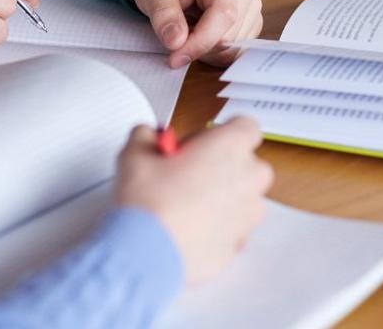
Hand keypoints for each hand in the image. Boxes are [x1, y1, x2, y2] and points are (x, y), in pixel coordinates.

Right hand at [115, 118, 272, 283]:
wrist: (144, 255)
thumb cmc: (147, 202)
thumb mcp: (134, 153)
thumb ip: (146, 136)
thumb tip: (147, 137)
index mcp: (230, 146)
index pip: (246, 126)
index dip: (219, 133)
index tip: (196, 144)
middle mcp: (247, 179)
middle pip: (247, 163)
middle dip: (222, 166)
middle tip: (186, 173)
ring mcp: (247, 215)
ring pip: (242, 198)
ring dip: (221, 198)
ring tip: (184, 205)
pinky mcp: (237, 245)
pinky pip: (231, 229)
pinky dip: (216, 227)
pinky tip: (186, 229)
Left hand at [133, 0, 261, 67]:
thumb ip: (164, 15)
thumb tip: (176, 43)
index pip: (224, 14)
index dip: (200, 42)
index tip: (175, 57)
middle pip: (229, 35)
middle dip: (198, 45)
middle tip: (176, 34)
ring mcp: (251, 2)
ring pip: (233, 46)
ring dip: (206, 49)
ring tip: (187, 28)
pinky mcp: (251, 19)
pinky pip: (236, 49)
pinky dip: (214, 51)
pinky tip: (200, 34)